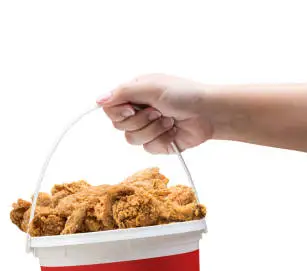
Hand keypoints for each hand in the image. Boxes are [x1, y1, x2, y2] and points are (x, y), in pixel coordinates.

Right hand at [97, 74, 213, 153]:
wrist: (208, 113)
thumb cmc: (183, 94)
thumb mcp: (150, 87)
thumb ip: (122, 93)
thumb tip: (98, 100)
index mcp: (135, 93)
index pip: (110, 107)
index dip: (119, 111)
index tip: (132, 108)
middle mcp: (138, 110)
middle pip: (118, 125)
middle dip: (139, 119)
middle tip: (157, 110)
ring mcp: (148, 128)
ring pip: (132, 139)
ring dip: (152, 129)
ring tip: (168, 119)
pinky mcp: (158, 143)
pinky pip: (147, 148)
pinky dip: (161, 139)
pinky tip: (173, 130)